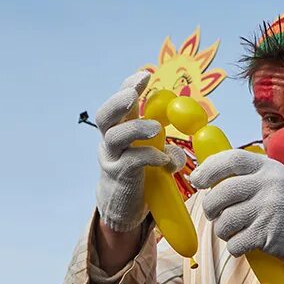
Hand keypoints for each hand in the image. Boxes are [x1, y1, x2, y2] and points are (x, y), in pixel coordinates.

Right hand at [93, 71, 184, 232]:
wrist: (122, 208)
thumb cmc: (139, 175)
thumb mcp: (153, 155)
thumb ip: (164, 147)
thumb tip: (178, 152)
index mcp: (119, 129)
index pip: (120, 102)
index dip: (129, 86)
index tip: (145, 75)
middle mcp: (110, 141)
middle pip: (105, 116)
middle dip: (118, 101)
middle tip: (133, 95)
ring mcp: (112, 159)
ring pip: (115, 137)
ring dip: (136, 128)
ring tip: (157, 129)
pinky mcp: (119, 176)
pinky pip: (131, 161)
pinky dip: (149, 156)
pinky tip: (164, 161)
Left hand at [192, 147, 283, 269]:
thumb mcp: (273, 179)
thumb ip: (245, 174)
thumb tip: (203, 175)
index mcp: (268, 168)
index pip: (232, 160)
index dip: (209, 169)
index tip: (197, 180)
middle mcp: (269, 186)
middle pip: (221, 194)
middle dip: (210, 207)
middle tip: (213, 213)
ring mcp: (269, 210)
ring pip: (224, 222)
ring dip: (223, 230)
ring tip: (234, 229)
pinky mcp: (267, 235)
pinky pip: (234, 243)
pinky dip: (235, 246)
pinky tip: (245, 242)